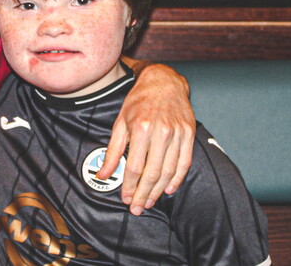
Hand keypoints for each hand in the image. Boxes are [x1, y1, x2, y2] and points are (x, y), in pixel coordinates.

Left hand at [99, 63, 193, 214]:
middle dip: (143, 194)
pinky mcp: (189, 133)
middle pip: (152, 173)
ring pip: (169, 171)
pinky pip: (184, 162)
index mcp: (141, 128)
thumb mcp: (120, 122)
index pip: (135, 167)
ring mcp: (177, 133)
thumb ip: (113, 150)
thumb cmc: (139, 101)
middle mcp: (161, 132)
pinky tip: (168, 189)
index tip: (125, 198)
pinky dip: (177, 179)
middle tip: (136, 208)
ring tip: (149, 201)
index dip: (129, 186)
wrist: (163, 82)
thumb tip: (102, 174)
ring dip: (158, 191)